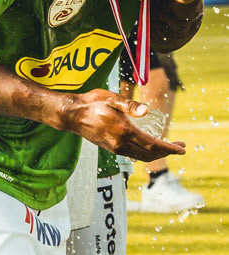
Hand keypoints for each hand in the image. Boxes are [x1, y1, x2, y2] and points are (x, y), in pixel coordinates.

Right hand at [64, 87, 183, 163]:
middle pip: (150, 153)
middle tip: (180, 146)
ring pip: (142, 156)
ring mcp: (115, 148)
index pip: (153, 145)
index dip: (170, 148)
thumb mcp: (111, 98)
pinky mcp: (111, 148)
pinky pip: (134, 155)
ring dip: (157, 154)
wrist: (71, 115)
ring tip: (169, 147)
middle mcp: (121, 143)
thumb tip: (146, 110)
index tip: (182, 148)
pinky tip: (150, 146)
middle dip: (168, 151)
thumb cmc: (92, 103)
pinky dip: (146, 153)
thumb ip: (130, 105)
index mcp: (124, 131)